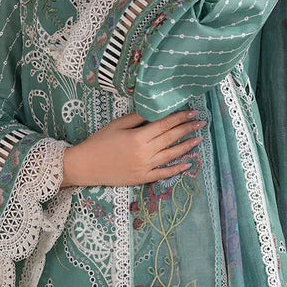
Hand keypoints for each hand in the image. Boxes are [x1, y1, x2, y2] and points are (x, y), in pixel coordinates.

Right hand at [61, 109, 206, 186]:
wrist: (85, 166)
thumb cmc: (99, 142)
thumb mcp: (116, 125)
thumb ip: (136, 117)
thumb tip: (154, 108)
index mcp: (138, 137)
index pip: (164, 124)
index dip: (179, 117)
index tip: (192, 111)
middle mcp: (144, 152)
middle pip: (171, 138)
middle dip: (187, 129)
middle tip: (201, 122)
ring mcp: (144, 167)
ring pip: (171, 155)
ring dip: (187, 146)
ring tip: (199, 139)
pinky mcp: (142, 178)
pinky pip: (163, 173)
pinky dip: (177, 169)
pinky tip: (188, 163)